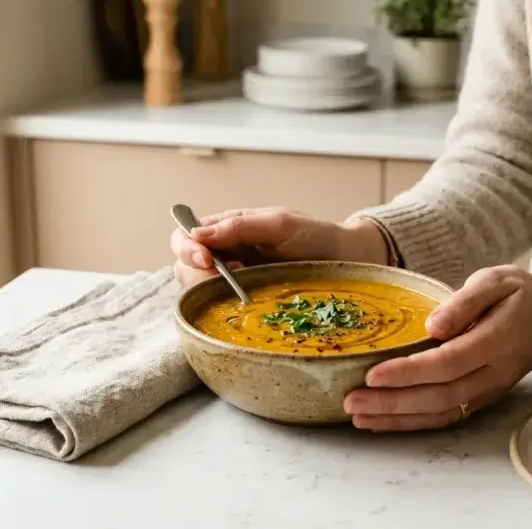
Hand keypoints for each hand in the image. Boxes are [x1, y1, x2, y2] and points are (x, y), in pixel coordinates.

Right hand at [170, 207, 388, 288]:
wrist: (347, 260)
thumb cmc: (316, 236)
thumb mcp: (279, 224)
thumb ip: (239, 226)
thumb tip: (197, 234)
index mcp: (227, 228)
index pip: (185, 235)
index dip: (187, 248)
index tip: (208, 259)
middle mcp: (224, 253)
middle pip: (183, 265)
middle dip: (197, 273)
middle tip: (232, 275)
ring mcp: (233, 279)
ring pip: (196, 289)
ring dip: (211, 290)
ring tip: (245, 284)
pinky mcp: (244, 301)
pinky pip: (218, 306)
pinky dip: (224, 306)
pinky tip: (247, 300)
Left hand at [343, 265, 531, 431]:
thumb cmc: (519, 293)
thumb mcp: (495, 281)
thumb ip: (464, 302)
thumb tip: (432, 327)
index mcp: (498, 339)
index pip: (448, 362)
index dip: (409, 372)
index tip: (371, 374)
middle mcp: (495, 373)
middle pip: (440, 396)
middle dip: (393, 403)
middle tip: (351, 401)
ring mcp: (490, 390)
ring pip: (442, 413)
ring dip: (398, 419)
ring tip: (358, 416)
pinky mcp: (483, 398)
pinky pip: (447, 416)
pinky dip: (413, 423)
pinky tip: (382, 421)